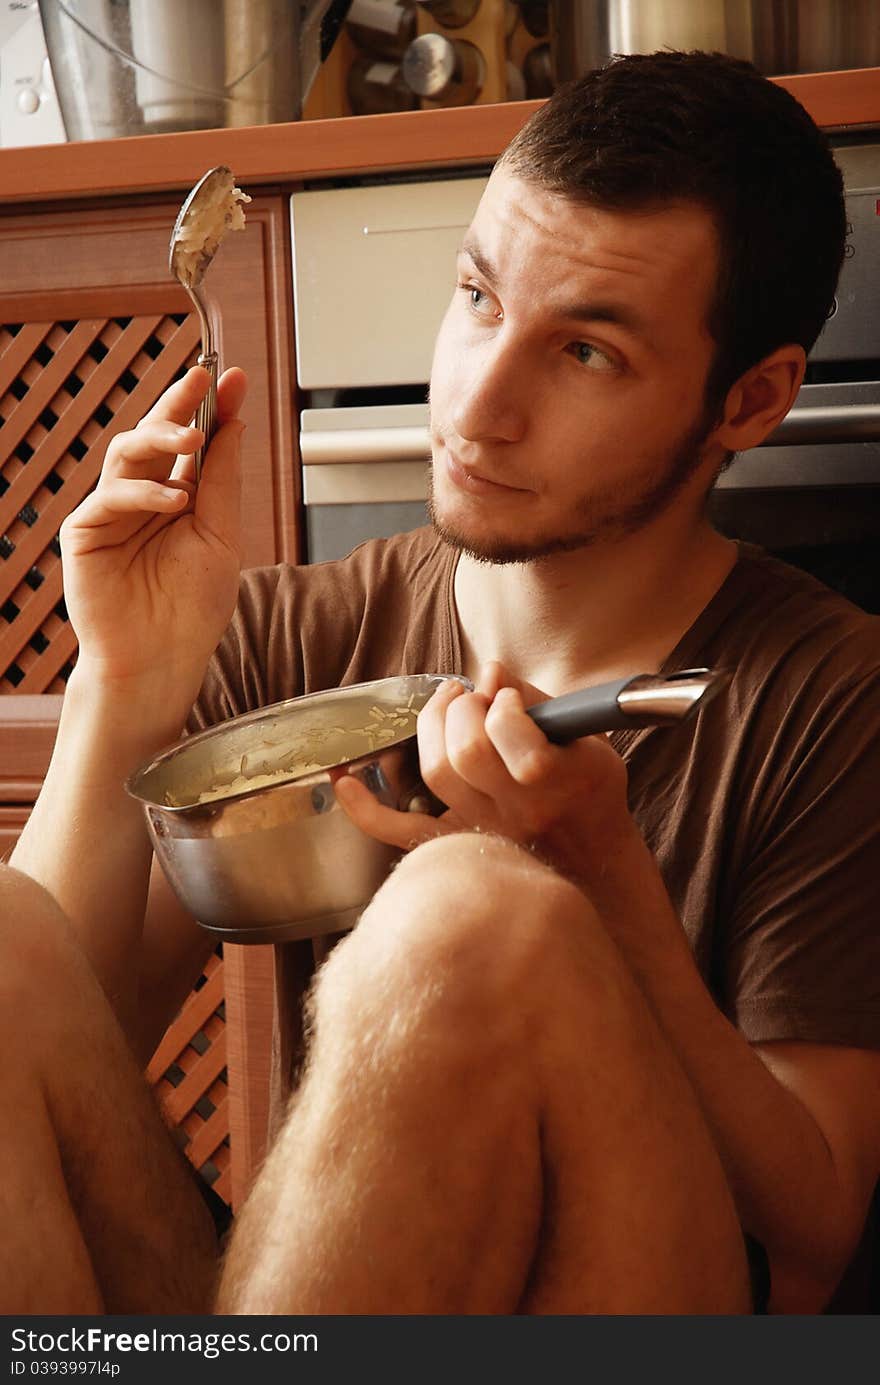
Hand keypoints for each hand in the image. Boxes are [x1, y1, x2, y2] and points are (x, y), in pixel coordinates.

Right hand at [60, 365, 246, 705]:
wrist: (160, 660)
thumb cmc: (192, 609)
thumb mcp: (222, 537)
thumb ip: (223, 482)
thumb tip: (235, 424)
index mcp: (180, 497)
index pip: (194, 443)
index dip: (211, 408)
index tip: (233, 377)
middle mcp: (144, 497)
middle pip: (155, 434)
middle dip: (179, 404)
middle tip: (203, 381)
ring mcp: (112, 511)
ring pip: (127, 451)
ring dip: (160, 436)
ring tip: (194, 439)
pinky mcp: (86, 531)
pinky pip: (112, 496)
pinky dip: (144, 493)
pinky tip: (174, 501)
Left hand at [333, 662, 636, 889]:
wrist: (593, 857)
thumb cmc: (589, 789)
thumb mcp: (584, 736)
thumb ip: (536, 698)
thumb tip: (489, 670)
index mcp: (560, 777)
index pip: (511, 731)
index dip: (502, 704)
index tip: (510, 700)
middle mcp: (519, 809)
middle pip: (465, 751)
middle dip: (461, 709)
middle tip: (474, 700)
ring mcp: (484, 829)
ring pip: (435, 775)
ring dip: (432, 728)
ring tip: (450, 712)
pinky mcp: (457, 843)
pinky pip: (400, 831)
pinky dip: (365, 808)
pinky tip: (346, 779)